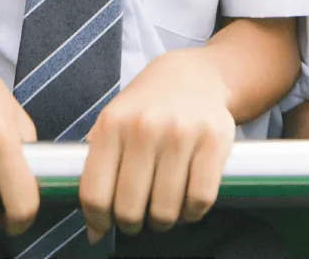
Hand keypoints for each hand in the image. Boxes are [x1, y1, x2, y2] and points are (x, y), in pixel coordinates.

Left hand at [80, 48, 234, 240]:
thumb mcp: (112, 123)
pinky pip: (200, 199)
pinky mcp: (214, 140)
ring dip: (163, 221)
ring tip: (162, 211)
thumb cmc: (146, 107)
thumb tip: (94, 232)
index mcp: (112, 124)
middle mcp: (144, 128)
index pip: (95, 193)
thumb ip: (96, 170)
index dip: (97, 221)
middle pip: (129, 209)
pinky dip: (192, 213)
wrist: (192, 76)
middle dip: (132, 224)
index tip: (104, 226)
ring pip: (165, 211)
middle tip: (137, 218)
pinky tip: (187, 204)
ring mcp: (181, 133)